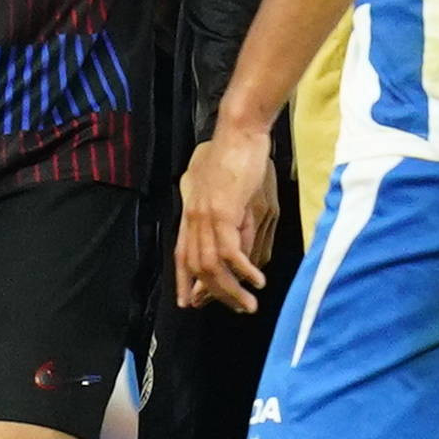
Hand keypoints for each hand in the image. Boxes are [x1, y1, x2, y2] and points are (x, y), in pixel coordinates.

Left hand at [174, 116, 280, 310]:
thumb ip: (236, 222)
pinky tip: (256, 280)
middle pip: (197, 267)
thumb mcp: (234, 193)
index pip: (181, 254)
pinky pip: (229, 252)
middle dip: (216, 294)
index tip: (189, 303)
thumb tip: (241, 251)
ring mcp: (205, 215)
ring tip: (250, 303)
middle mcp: (193, 216)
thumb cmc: (239, 154)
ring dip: (231, 289)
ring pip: (211, 266)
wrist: (240, 130)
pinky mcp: (223, 212)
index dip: (183, 280)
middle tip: (238, 308)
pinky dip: (243, 271)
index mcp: (192, 210)